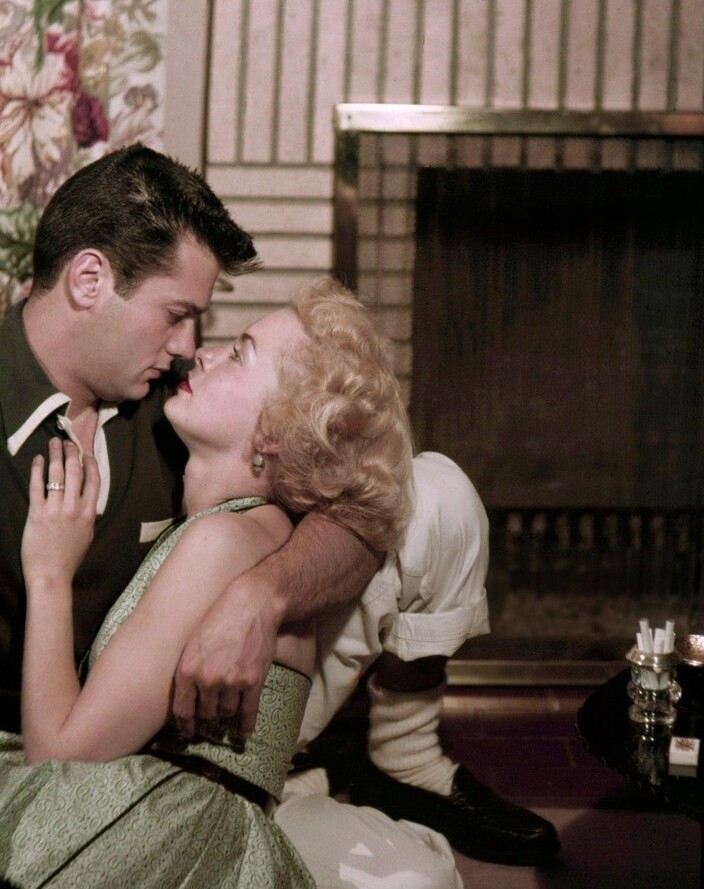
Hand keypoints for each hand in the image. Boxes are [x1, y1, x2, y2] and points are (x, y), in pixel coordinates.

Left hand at [21, 438, 100, 589]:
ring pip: (57, 475)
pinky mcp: (36, 513)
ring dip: (56, 455)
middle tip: (68, 442)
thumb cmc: (70, 557)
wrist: (51, 574)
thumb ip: (87, 515)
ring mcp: (55, 509)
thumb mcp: (87, 534)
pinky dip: (37, 470)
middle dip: (72, 453)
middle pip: (75, 472)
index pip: (94, 480)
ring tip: (53, 443)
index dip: (91, 463)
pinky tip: (37, 460)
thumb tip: (85, 499)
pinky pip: (37, 486)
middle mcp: (73, 508)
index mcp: (88, 513)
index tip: (87, 452)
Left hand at [172, 576, 283, 738]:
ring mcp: (232, 682)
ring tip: (229, 710)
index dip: (185, 725)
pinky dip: (246, 724)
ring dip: (227, 712)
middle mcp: (208, 680)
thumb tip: (188, 695)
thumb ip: (189, 669)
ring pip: (227, 712)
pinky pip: (248, 711)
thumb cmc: (220, 617)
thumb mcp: (194, 641)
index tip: (188, 731)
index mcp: (187, 670)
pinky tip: (244, 732)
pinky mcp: (253, 681)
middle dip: (209, 715)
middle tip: (212, 716)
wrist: (251, 604)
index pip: (182, 710)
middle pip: (206, 713)